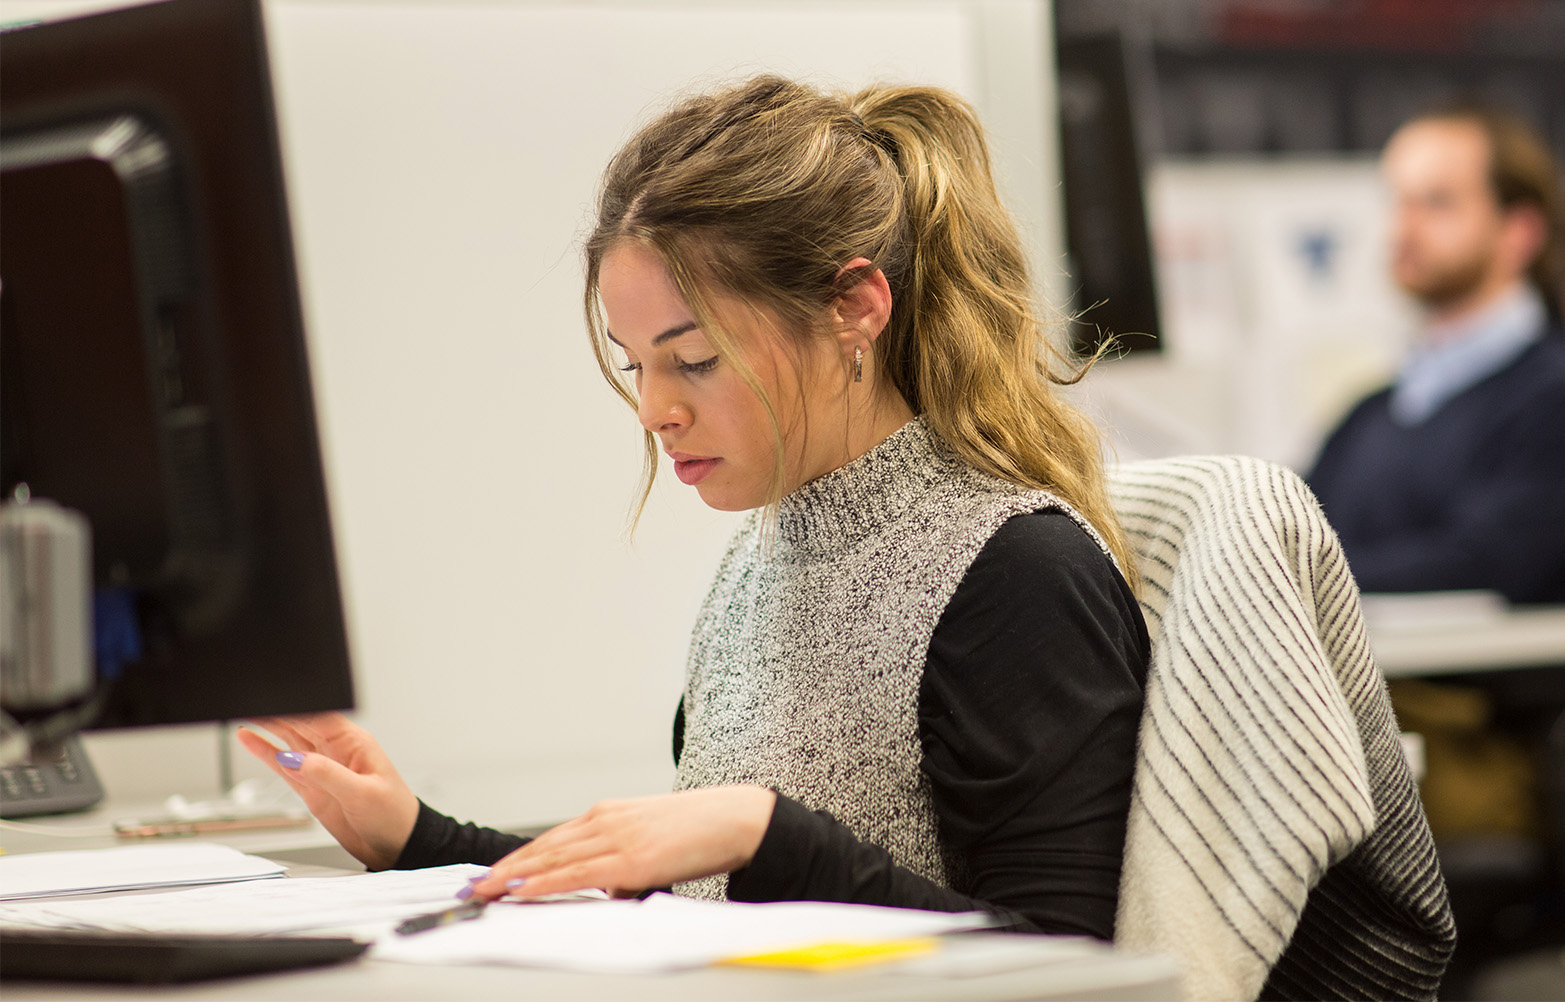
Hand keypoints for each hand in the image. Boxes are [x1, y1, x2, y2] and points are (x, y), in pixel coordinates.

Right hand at [236, 713, 419, 869]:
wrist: (395, 845)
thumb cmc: (393, 815)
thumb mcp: (363, 793)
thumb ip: (329, 776)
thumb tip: (297, 759)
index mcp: (354, 743)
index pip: (318, 716)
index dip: (293, 705)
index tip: (269, 698)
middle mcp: (336, 751)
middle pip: (300, 722)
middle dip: (275, 710)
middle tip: (249, 700)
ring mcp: (322, 768)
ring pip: (289, 740)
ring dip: (267, 725)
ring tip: (244, 711)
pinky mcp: (312, 788)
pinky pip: (284, 766)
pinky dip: (266, 752)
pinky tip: (250, 739)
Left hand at [470, 785, 776, 900]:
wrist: (734, 819)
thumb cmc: (699, 830)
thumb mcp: (652, 840)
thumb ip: (623, 861)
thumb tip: (609, 890)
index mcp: (610, 813)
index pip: (553, 838)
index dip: (520, 858)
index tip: (494, 872)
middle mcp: (605, 821)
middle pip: (543, 848)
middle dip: (505, 869)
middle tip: (473, 886)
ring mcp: (615, 839)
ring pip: (552, 860)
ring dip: (514, 877)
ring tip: (485, 891)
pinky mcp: (629, 861)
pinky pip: (576, 874)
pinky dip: (544, 883)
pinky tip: (523, 891)